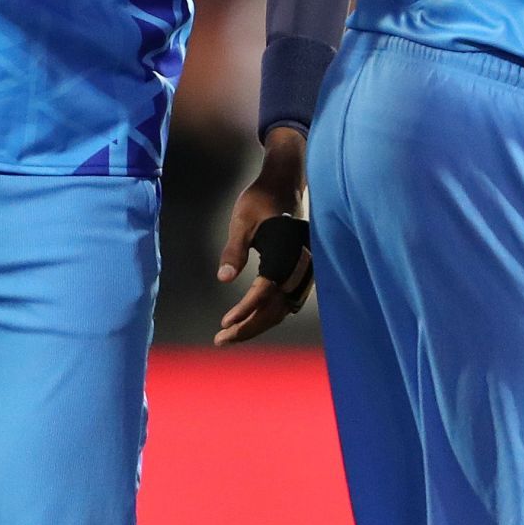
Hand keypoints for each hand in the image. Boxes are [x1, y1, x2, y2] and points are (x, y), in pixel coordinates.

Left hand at [215, 127, 305, 345]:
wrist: (285, 184)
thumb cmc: (261, 199)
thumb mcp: (241, 221)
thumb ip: (234, 250)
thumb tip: (223, 279)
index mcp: (286, 251)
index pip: (266, 290)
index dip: (246, 309)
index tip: (224, 322)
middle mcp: (300, 264)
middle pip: (276, 307)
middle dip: (248, 326)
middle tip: (220, 340)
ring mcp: (304, 270)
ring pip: (282, 308)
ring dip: (257, 324)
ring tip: (229, 335)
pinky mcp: (300, 272)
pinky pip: (286, 301)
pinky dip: (267, 313)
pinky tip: (249, 320)